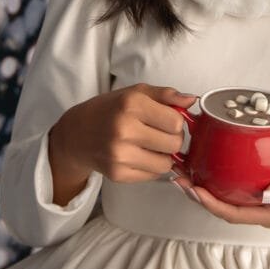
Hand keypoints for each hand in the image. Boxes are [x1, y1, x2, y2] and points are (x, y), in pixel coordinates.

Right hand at [54, 83, 196, 183]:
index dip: (176, 121)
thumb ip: (166, 95)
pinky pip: (153, 175)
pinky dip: (151, 167)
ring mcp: (120, 154)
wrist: (76, 134)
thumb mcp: (135, 93)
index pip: (176, 121)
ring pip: (166, 163)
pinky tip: (139, 155)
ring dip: (163, 155)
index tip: (166, 120)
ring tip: (149, 146)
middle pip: (174, 144)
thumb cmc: (110, 110)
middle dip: (172, 139)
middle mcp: (124, 129)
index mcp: (131, 104)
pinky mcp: (118, 174)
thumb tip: (192, 100)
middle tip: (159, 133)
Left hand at [172, 148, 269, 228]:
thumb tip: (267, 194)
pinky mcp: (259, 184)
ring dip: (203, 186)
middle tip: (179, 178)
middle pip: (224, 208)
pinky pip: (233, 185)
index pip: (235, 214)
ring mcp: (260, 198)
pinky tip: (204, 163)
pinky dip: (216, 176)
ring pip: (225, 197)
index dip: (212, 205)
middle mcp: (262, 209)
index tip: (194, 189)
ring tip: (183, 171)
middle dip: (199, 196)